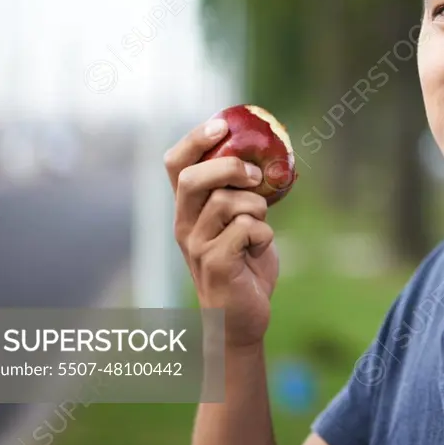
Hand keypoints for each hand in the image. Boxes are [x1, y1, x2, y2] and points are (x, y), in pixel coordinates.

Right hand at [164, 118, 278, 349]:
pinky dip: (264, 234)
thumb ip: (243, 194)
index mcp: (187, 210)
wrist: (242, 319)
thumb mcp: (241, 223)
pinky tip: (259, 250)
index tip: (220, 125)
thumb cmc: (244, 267)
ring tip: (259, 226)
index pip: (175, 165)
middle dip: (229, 168)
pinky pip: (247, 229)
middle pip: (194, 179)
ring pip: (228, 202)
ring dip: (256, 208)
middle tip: (255, 176)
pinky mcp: (215, 263)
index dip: (194, 140)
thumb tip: (268, 158)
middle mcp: (184, 225)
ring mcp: (196, 245)